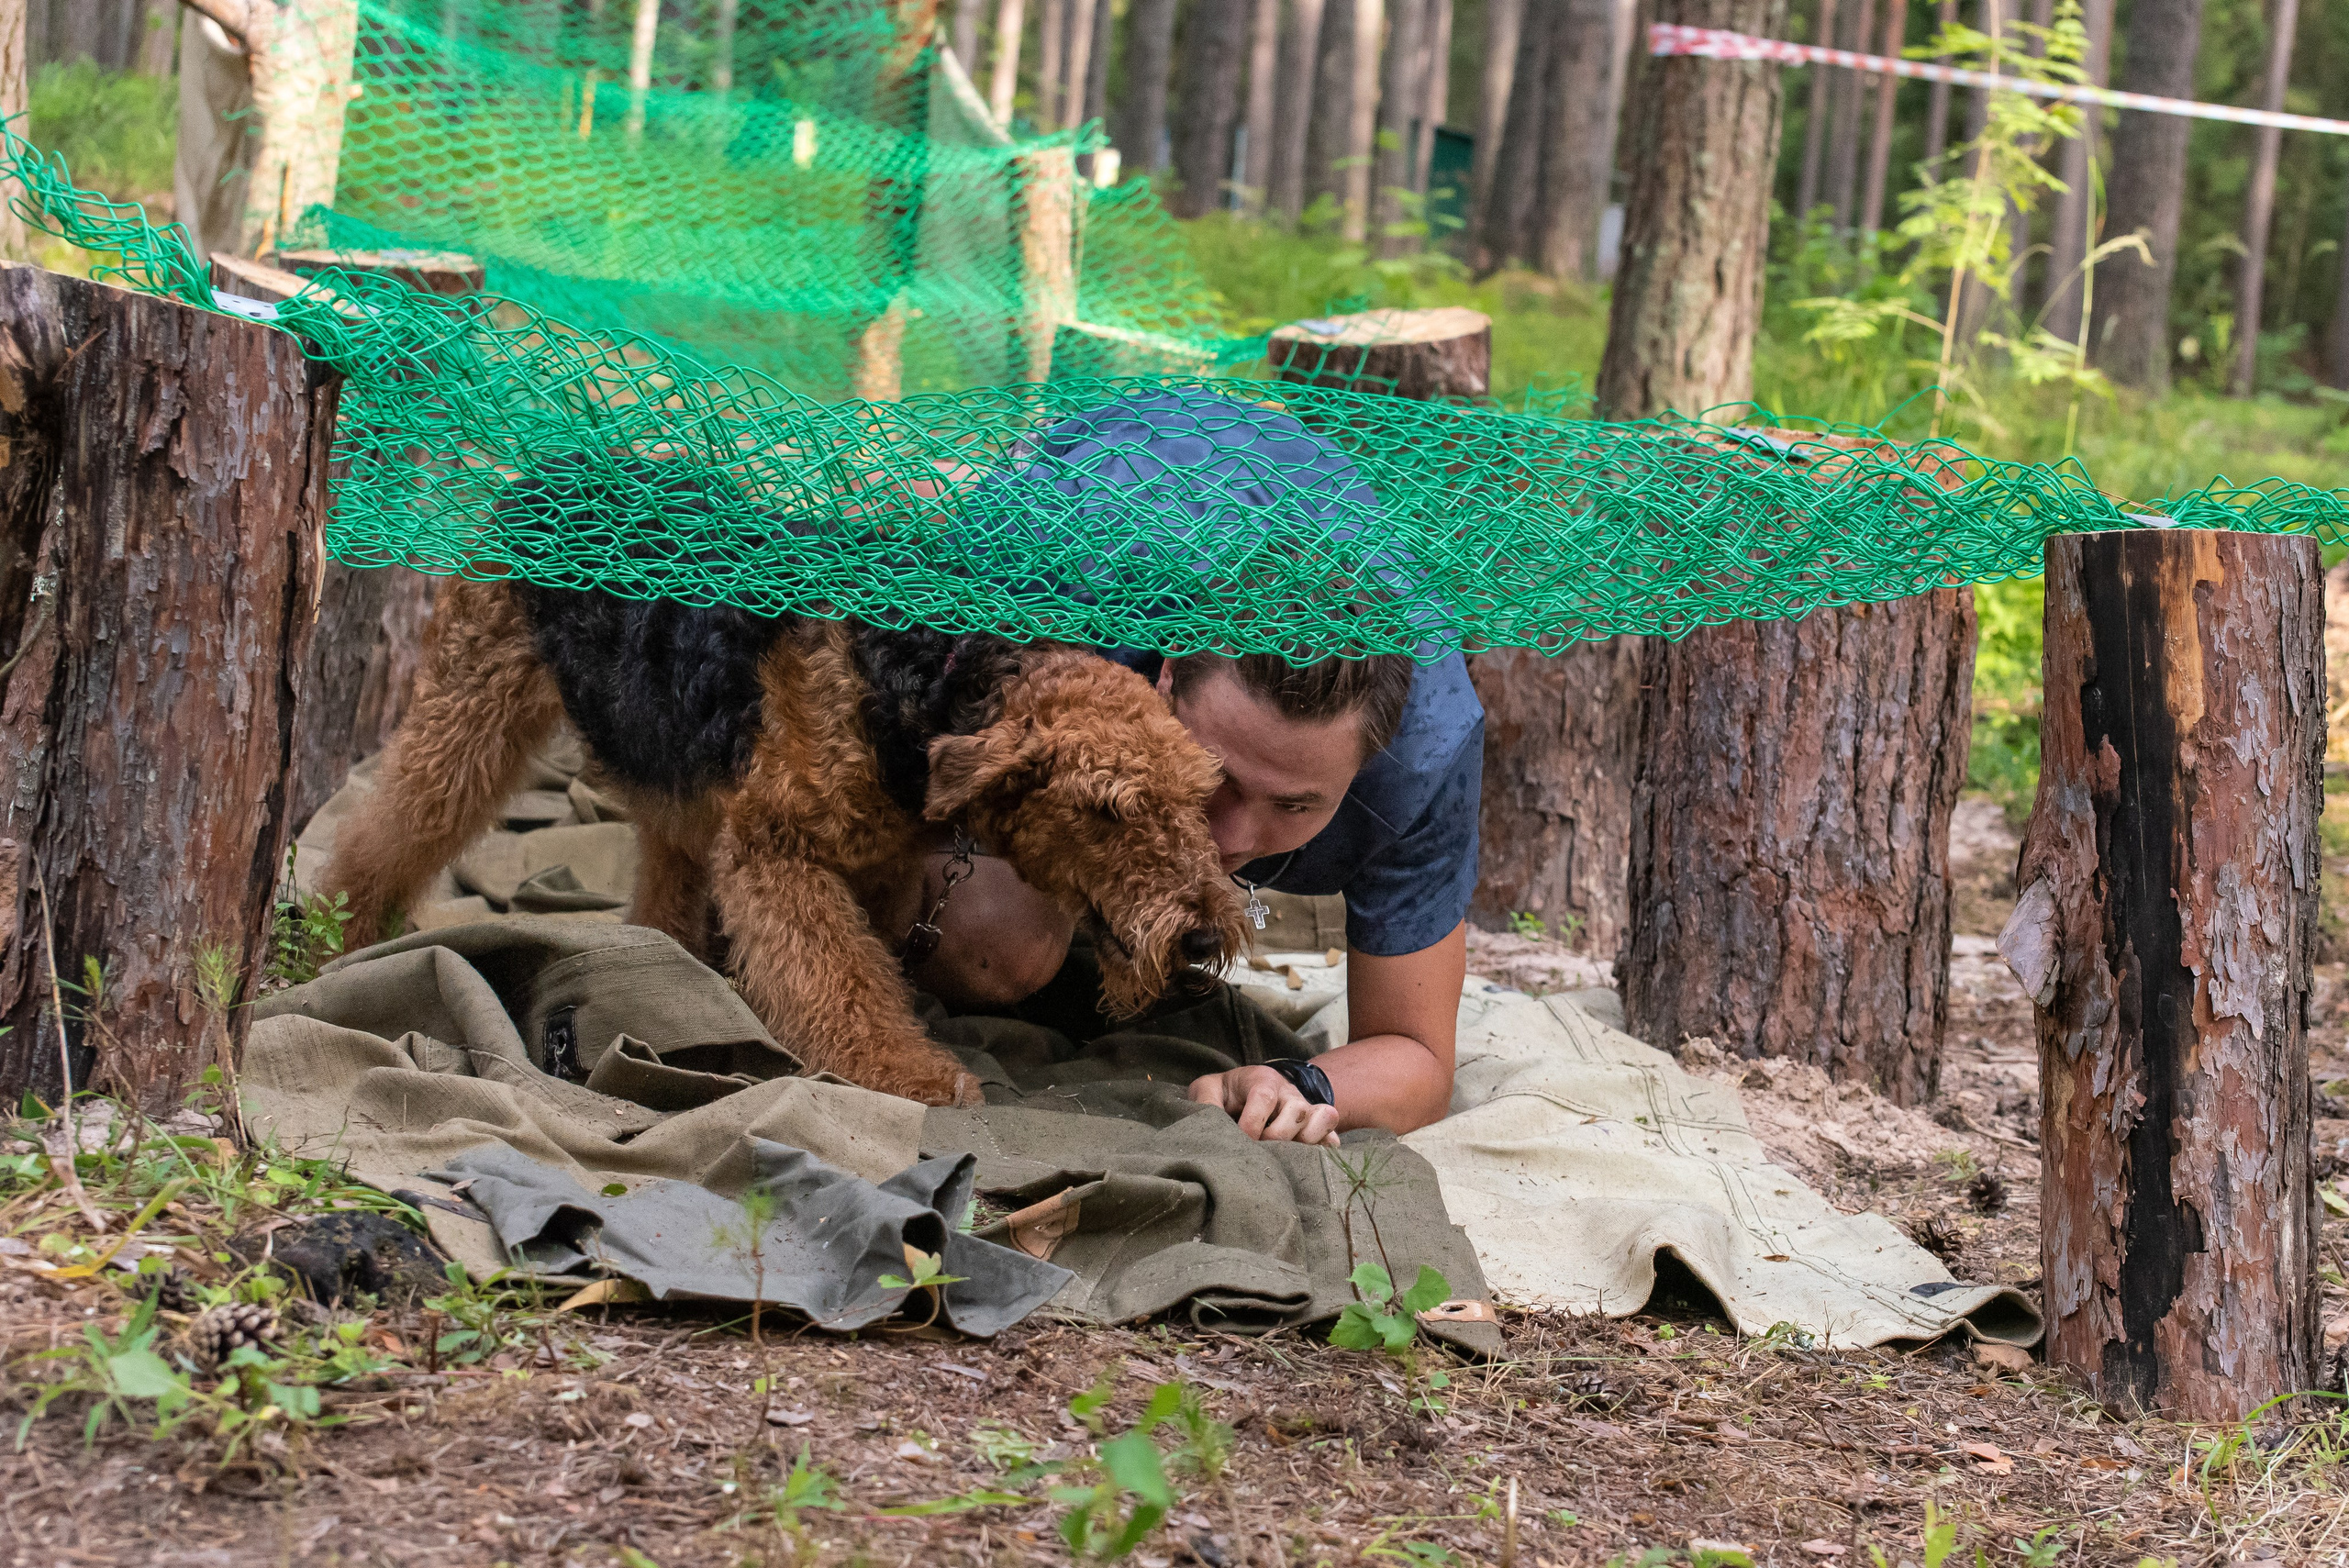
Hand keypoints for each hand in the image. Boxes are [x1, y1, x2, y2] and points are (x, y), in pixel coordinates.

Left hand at [1187, 1066, 1339, 1147]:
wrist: (1247, 1093)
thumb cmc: (1226, 1094)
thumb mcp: (1208, 1090)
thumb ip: (1204, 1101)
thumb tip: (1210, 1121)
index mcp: (1261, 1080)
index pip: (1264, 1097)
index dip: (1252, 1124)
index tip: (1240, 1142)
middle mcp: (1288, 1092)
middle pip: (1297, 1110)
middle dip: (1278, 1137)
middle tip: (1260, 1152)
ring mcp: (1306, 1108)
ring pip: (1322, 1117)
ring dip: (1306, 1141)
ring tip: (1286, 1156)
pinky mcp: (1316, 1127)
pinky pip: (1334, 1135)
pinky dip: (1326, 1150)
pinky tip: (1309, 1162)